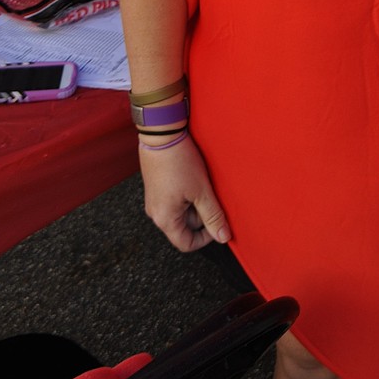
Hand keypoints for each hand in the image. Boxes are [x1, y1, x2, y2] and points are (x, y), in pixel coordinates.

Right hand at [138, 133, 231, 251]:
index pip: (186, 243)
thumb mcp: (201, 191)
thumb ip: (213, 216)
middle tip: (212, 197)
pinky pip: (174, 200)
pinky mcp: (156, 188)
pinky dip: (187, 195)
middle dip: (202, 215)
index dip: (205, 238)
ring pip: (181, 212)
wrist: (162, 135)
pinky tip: (195, 179)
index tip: (218, 223)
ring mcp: (154, 200)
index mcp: (165, 219)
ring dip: (195, 203)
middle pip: (184, 227)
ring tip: (203, 185)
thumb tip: (223, 237)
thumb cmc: (179, 162)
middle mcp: (156, 213)